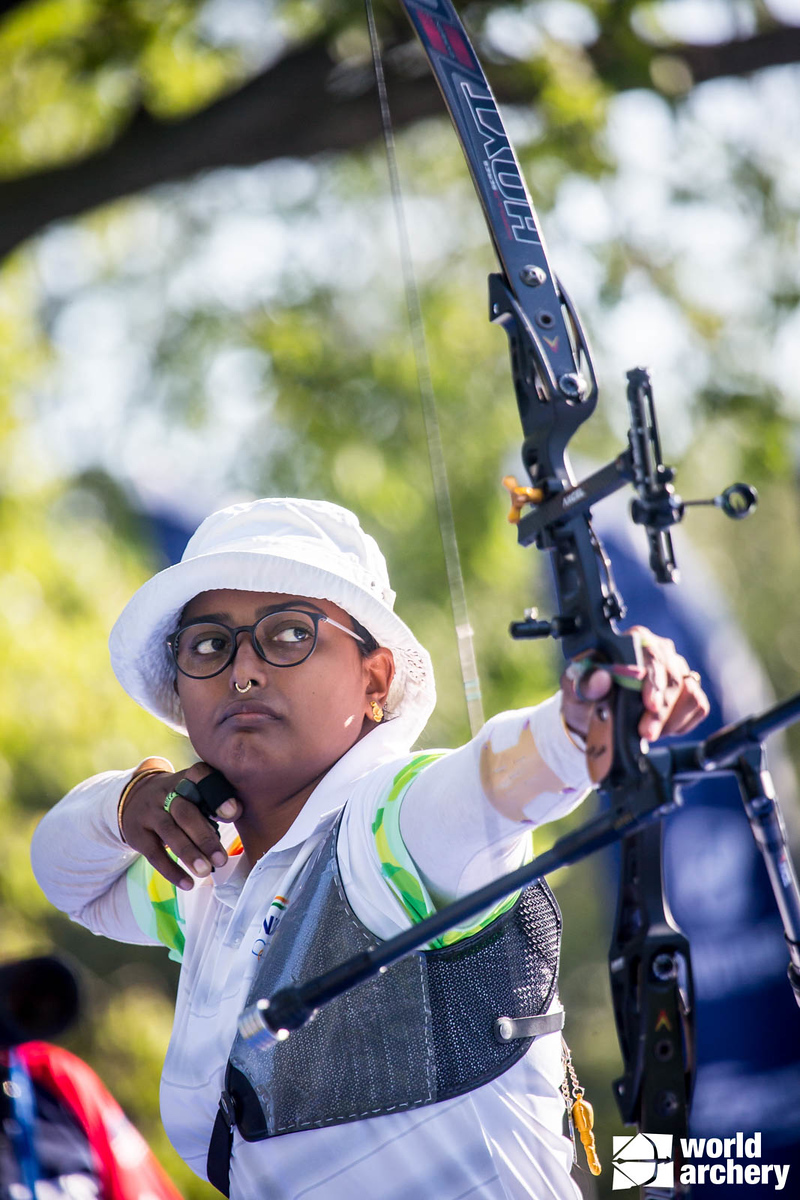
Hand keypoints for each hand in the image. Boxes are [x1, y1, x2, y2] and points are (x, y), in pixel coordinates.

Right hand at [120, 761, 241, 890]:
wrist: (134, 799)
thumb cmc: (178, 799)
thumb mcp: (192, 792)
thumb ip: (213, 799)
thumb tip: (237, 812)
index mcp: (185, 779)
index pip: (199, 776)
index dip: (216, 794)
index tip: (233, 813)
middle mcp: (165, 792)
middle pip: (185, 812)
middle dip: (204, 836)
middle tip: (221, 859)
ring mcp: (149, 812)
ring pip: (169, 832)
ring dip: (189, 853)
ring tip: (205, 871)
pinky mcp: (137, 834)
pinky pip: (154, 853)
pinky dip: (171, 870)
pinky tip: (187, 883)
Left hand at [561, 626, 709, 743]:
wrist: (593, 716)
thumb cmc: (586, 695)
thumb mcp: (576, 690)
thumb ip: (585, 683)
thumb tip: (601, 677)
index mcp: (633, 640)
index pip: (652, 655)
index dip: (654, 681)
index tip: (649, 705)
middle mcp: (659, 650)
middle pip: (673, 677)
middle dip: (661, 710)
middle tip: (647, 733)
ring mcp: (677, 670)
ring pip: (689, 692)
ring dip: (671, 719)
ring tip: (649, 733)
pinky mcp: (689, 690)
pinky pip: (698, 706)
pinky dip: (682, 722)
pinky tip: (663, 729)